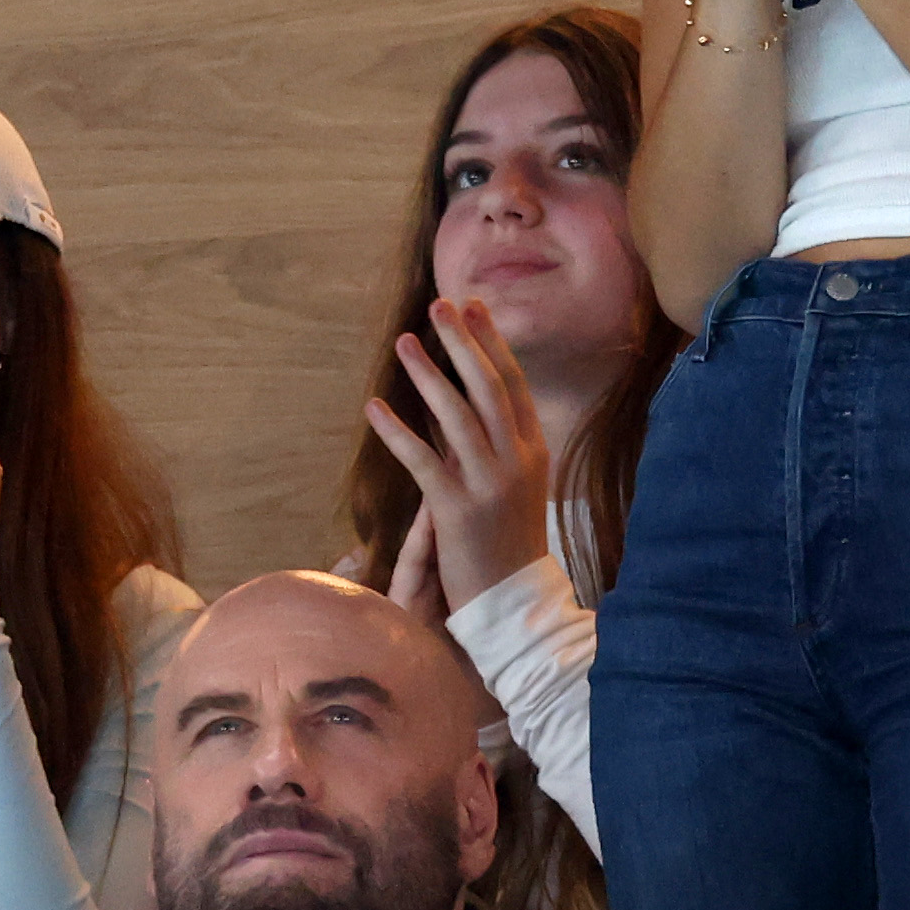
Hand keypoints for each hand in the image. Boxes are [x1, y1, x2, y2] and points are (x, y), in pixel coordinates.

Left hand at [363, 299, 558, 611]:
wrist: (514, 603)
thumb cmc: (509, 545)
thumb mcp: (518, 487)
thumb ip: (500, 447)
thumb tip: (475, 407)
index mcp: (534, 452)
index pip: (513, 384)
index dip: (491, 343)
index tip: (472, 307)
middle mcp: (516, 461)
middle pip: (489, 387)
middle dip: (463, 342)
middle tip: (438, 306)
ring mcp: (489, 485)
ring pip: (458, 416)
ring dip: (429, 375)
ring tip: (404, 343)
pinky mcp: (457, 511)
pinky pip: (423, 460)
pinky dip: (397, 431)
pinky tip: (374, 408)